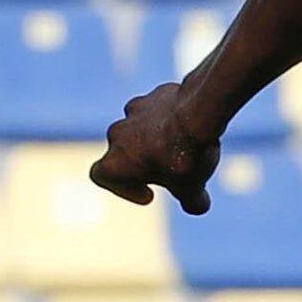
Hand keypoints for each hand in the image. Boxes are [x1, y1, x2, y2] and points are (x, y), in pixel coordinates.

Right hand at [89, 82, 221, 213]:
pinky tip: (194, 127)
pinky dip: (170, 120)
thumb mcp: (191, 189)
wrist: (200, 114)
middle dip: (145, 162)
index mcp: (115, 163)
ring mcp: (134, 112)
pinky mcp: (154, 95)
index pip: (101, 177)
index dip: (124, 188)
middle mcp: (117, 134)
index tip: (150, 193)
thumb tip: (197, 205)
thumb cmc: (186, 156)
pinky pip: (158, 111)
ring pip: (140, 129)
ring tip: (187, 147)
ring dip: (156, 139)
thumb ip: (191, 201)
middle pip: (124, 152)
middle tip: (174, 171)